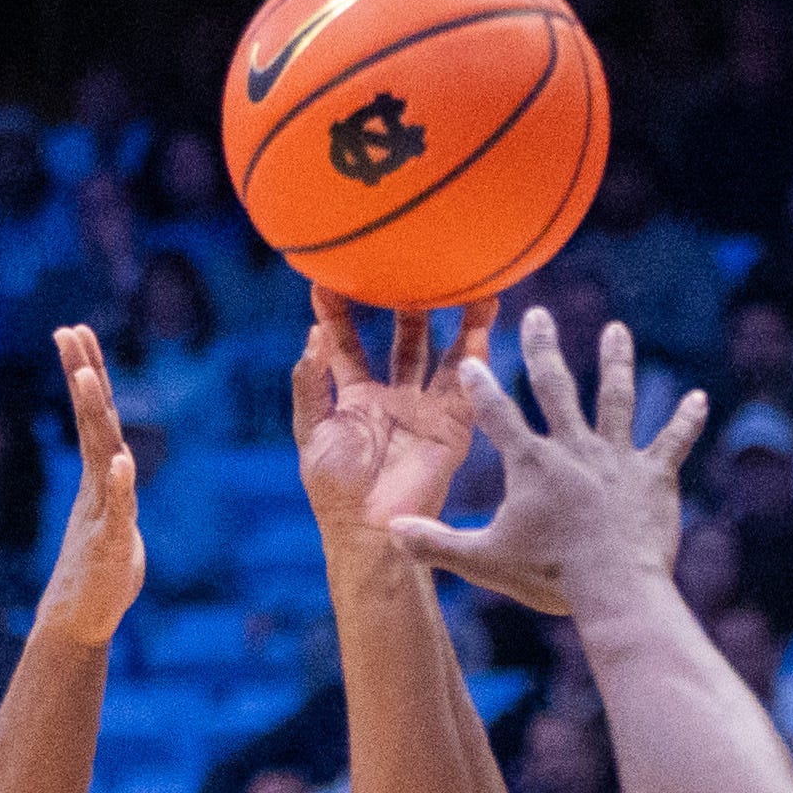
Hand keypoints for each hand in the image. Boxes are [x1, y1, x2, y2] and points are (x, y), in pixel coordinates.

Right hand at [34, 325, 144, 650]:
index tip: (76, 331)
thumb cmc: (102, 570)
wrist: (82, 617)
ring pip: (100, 455)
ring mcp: (102, 511)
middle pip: (92, 421)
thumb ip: (118, 490)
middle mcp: (98, 485)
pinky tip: (122, 462)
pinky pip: (117, 510)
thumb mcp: (116, 519)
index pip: (95, 415)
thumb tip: (119, 463)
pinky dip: (121, 486)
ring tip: (84, 375)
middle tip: (69, 331)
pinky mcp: (110, 543)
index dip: (87, 373)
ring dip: (92, 415)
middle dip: (82, 374)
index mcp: (100, 476)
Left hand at [294, 291, 495, 537]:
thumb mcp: (312, 431)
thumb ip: (309, 384)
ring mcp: (426, 409)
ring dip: (455, 317)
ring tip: (465, 279)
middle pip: (405, 337)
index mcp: (355, 397)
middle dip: (406, 300)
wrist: (371, 530)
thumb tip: (313, 337)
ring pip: (444, 352)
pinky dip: (477, 350)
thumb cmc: (334, 489)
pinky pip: (467, 382)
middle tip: (408, 262)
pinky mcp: (453, 425)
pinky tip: (483, 317)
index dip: (338, 311)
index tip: (329, 275)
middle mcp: (394, 396)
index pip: (347, 342)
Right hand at [390, 311, 705, 617]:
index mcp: (532, 463)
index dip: (480, 386)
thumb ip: (436, 543)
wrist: (616, 589)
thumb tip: (390, 531)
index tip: (471, 358)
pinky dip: (686, 420)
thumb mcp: (485, 561)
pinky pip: (673, 441)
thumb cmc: (550, 577)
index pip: (496, 414)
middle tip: (538, 315)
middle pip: (554, 387)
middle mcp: (574, 448)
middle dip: (543, 348)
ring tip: (616, 331)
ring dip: (616, 363)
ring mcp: (617, 458)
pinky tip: (700, 398)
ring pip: (616, 399)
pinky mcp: (654, 476)